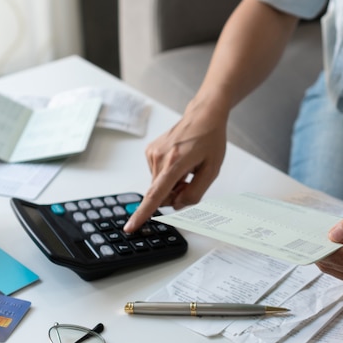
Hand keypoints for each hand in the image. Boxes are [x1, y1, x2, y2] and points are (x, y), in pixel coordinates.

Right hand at [125, 103, 227, 231]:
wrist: (203, 116)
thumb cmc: (210, 141)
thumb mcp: (212, 171)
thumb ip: (195, 193)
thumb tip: (176, 204)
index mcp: (175, 162)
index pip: (156, 194)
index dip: (143, 213)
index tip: (130, 226)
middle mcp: (159, 157)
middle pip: (160, 193)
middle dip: (175, 194)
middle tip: (191, 180)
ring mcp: (152, 153)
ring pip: (158, 185)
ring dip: (172, 184)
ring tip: (187, 168)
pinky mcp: (150, 152)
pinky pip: (156, 175)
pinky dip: (167, 175)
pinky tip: (179, 162)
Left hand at [317, 199, 342, 289]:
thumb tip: (332, 235)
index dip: (324, 249)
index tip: (308, 238)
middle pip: (338, 266)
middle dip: (322, 251)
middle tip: (307, 236)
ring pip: (337, 272)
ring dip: (326, 257)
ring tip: (317, 240)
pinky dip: (335, 262)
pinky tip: (330, 249)